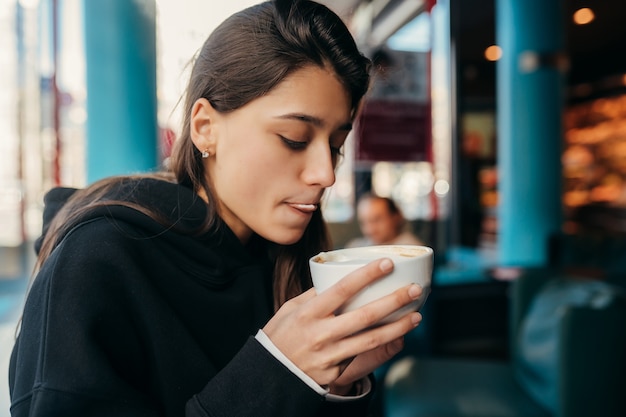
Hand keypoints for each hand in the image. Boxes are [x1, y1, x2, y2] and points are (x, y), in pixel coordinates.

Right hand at [262, 258, 422, 388]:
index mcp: (309, 313)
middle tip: (414, 289)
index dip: (367, 275)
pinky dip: (382, 345)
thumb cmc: (280, 335)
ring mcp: (330, 354)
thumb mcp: (290, 309)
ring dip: (398, 327)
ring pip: (371, 339)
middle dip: (394, 301)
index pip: (342, 289)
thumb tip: (335, 278)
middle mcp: (321, 333)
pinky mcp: (336, 371)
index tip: (387, 264)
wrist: (271, 374)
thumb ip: (314, 295)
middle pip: (365, 315)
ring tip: (416, 316)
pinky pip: (362, 354)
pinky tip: (397, 336)